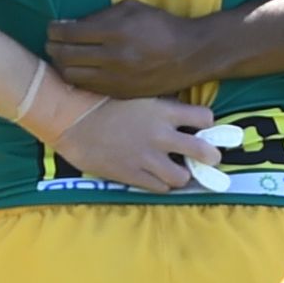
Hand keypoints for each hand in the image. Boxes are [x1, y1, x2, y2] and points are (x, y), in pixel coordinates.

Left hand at [45, 1, 218, 98]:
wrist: (189, 55)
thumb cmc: (159, 26)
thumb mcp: (131, 9)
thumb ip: (99, 16)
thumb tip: (71, 24)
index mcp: (114, 32)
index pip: (69, 33)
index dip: (54, 30)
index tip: (52, 28)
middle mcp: (112, 58)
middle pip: (65, 56)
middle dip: (53, 47)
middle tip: (52, 42)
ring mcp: (115, 79)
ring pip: (72, 76)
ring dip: (62, 65)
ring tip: (64, 57)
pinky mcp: (119, 93)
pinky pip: (87, 87)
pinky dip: (78, 78)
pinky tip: (79, 69)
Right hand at [50, 95, 222, 193]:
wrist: (72, 120)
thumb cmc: (101, 102)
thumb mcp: (137, 94)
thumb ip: (160, 106)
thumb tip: (178, 115)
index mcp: (163, 111)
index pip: (205, 117)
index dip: (207, 123)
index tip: (202, 127)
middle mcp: (161, 135)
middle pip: (204, 152)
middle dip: (211, 156)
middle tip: (209, 158)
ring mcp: (148, 158)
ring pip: (182, 177)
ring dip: (181, 174)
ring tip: (175, 170)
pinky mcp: (133, 176)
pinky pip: (160, 188)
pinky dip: (161, 184)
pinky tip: (154, 177)